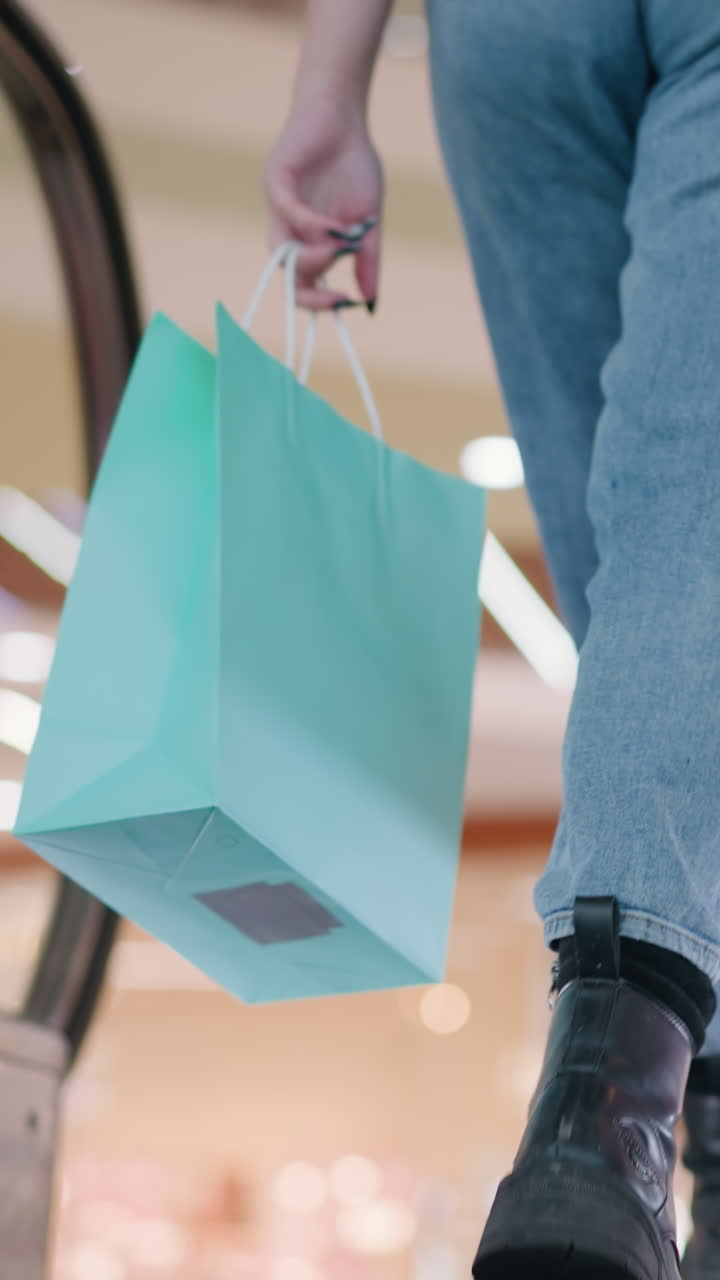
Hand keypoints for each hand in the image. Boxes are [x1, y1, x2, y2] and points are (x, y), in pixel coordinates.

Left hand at [264, 97, 383, 310]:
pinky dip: (311, 226)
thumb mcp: (368, 220)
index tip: (346, 304)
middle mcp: (287, 227)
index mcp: (306, 240)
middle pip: (286, 273)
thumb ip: (367, 260)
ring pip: (283, 249)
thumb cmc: (354, 165)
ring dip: (313, 257)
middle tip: (338, 294)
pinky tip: (335, 229)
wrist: (345, 115)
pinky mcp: (275, 178)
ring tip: (343, 249)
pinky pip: (287, 212)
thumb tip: (370, 304)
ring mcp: (277, 204)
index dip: (318, 301)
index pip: (302, 283)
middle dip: (311, 290)